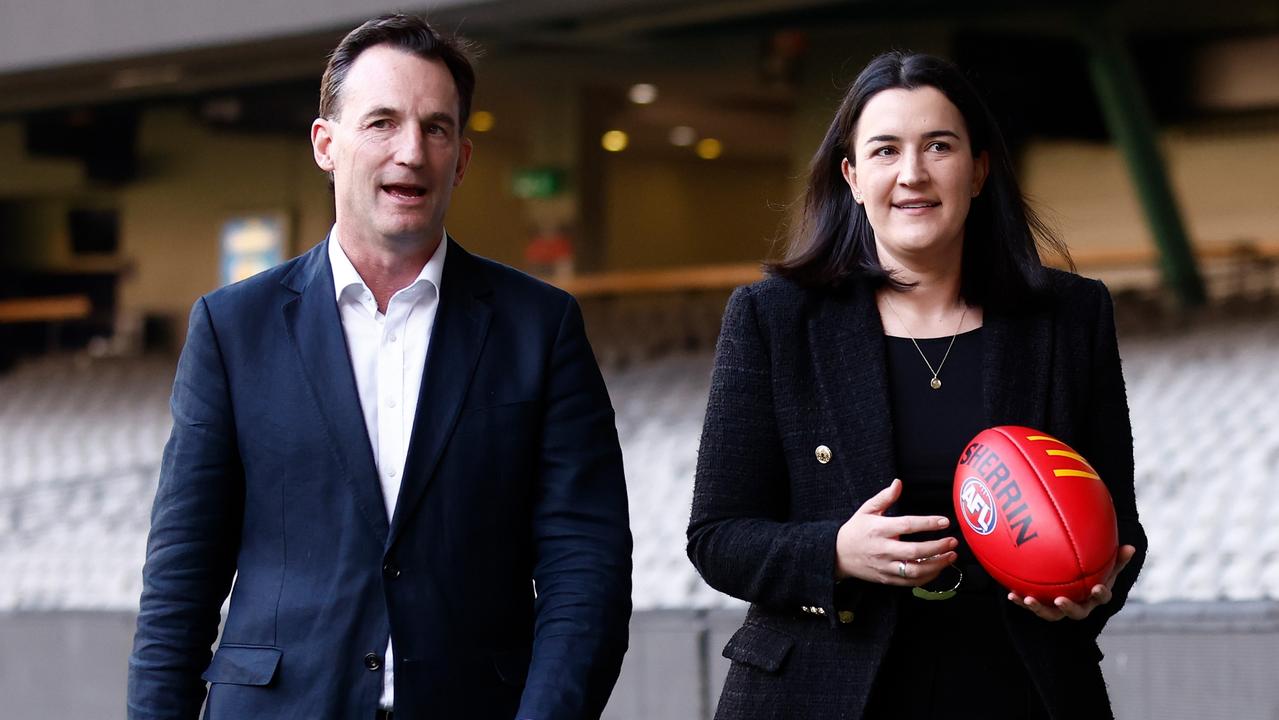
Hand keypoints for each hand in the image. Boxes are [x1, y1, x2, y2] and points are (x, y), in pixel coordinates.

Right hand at [835, 478, 957, 585]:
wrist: (837, 555)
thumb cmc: (855, 530)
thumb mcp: (866, 510)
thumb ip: (884, 497)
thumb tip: (898, 483)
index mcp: (879, 529)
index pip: (907, 525)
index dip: (928, 523)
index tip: (944, 521)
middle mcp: (883, 549)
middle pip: (915, 551)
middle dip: (938, 547)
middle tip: (952, 542)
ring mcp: (885, 566)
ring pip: (915, 570)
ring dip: (937, 565)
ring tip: (951, 556)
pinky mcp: (887, 578)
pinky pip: (910, 582)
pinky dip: (927, 577)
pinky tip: (937, 569)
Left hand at [1008, 544, 1137, 620]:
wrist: (1078, 583)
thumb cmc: (1095, 571)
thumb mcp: (1107, 565)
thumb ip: (1117, 558)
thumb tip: (1131, 547)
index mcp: (1096, 596)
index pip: (1102, 598)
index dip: (1099, 594)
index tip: (1097, 587)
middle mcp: (1080, 606)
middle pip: (1076, 612)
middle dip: (1068, 607)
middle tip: (1059, 600)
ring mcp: (1060, 609)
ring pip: (1051, 614)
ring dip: (1038, 608)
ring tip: (1027, 599)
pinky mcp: (1044, 606)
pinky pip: (1032, 605)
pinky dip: (1021, 601)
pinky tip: (1011, 595)